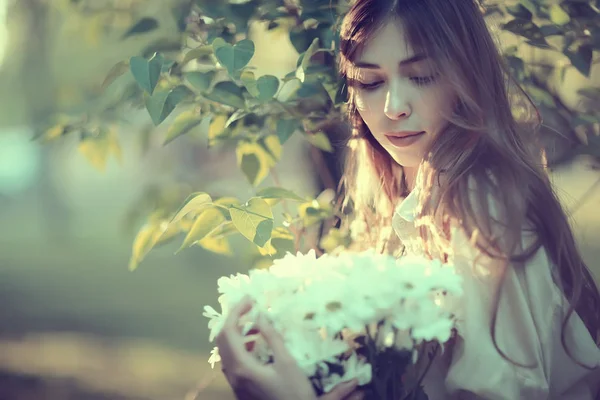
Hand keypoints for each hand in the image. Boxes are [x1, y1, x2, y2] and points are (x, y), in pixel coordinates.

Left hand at [215, 296, 359, 399]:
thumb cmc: (294, 394)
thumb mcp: (287, 363)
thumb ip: (272, 337)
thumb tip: (260, 315)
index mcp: (241, 366)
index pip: (229, 330)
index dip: (236, 311)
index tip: (250, 298)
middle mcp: (232, 374)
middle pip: (222, 339)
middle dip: (234, 319)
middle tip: (251, 307)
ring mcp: (234, 383)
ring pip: (226, 350)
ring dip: (238, 333)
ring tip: (258, 326)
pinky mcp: (240, 388)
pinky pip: (232, 361)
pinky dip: (240, 347)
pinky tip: (257, 345)